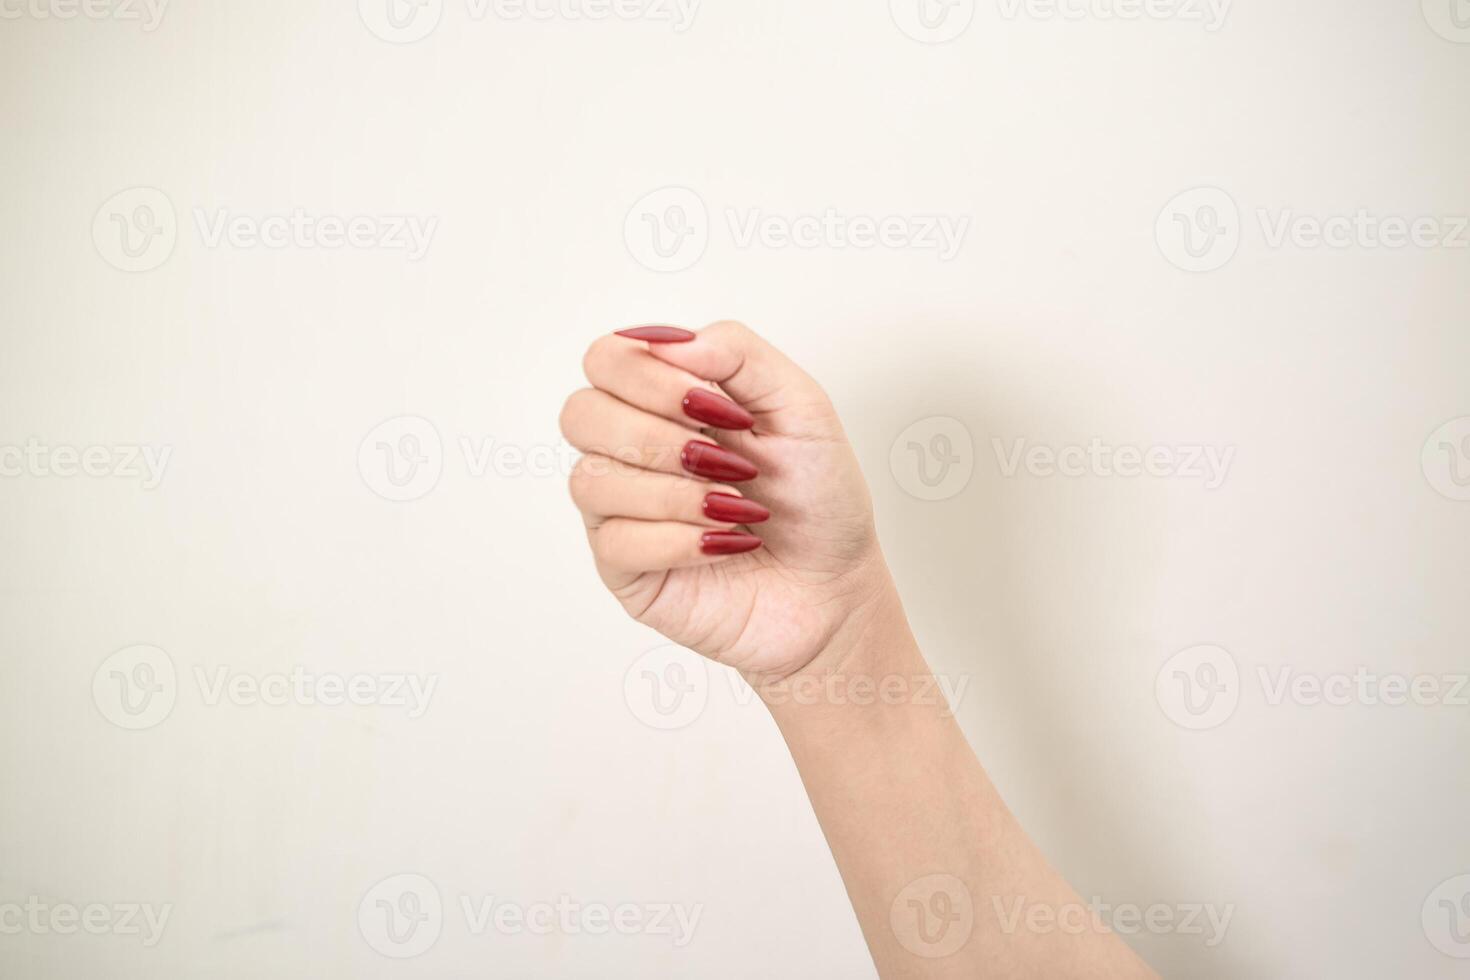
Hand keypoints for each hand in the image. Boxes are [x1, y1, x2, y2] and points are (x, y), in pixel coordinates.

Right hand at [559, 320, 895, 680]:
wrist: (835, 588)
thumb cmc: (818, 501)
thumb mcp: (801, 405)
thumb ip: (737, 353)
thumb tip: (666, 342)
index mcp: (665, 401)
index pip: (606, 359)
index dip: (652, 376)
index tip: (717, 407)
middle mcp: (632, 450)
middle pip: (581, 413)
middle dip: (658, 436)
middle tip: (725, 460)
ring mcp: (622, 511)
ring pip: (590, 479)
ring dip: (675, 492)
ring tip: (734, 506)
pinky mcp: (624, 569)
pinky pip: (616, 540)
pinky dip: (678, 539)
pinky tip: (723, 544)